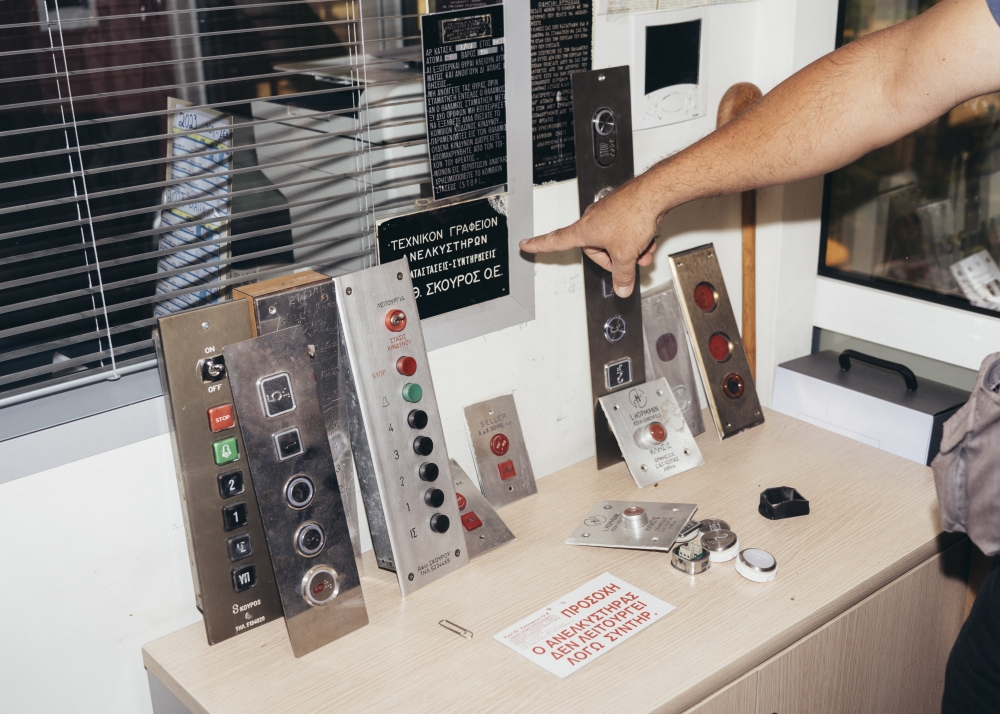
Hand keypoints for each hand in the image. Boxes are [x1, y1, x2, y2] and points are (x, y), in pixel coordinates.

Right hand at [519, 178, 660, 296]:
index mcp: (584, 230)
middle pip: (596, 248)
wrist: (654, 193)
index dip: (539, 245)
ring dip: (629, 249)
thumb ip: (623, 276)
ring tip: (642, 250)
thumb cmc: (634, 215)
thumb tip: (622, 288)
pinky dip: (635, 238)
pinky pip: (624, 230)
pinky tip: (647, 240)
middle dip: (614, 258)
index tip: (526, 244)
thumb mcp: (626, 255)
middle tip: (627, 262)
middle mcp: (593, 219)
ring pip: (614, 240)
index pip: (555, 240)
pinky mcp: (622, 208)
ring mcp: (608, 212)